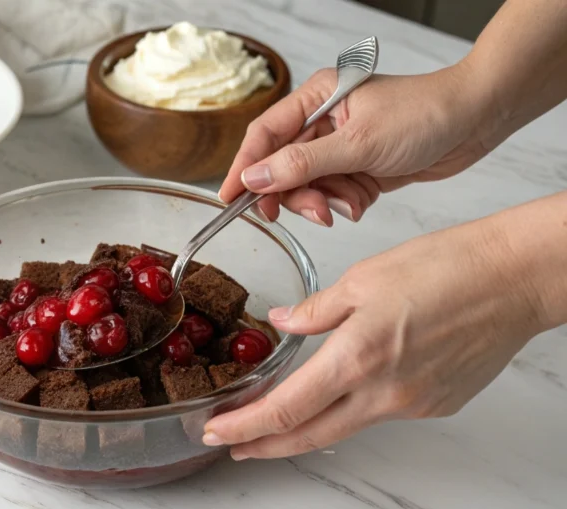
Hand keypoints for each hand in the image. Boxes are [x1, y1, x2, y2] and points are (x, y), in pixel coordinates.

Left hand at [201, 216, 551, 458]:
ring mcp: (412, 405)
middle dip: (263, 446)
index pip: (285, 409)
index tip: (215, 432)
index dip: (244, 427)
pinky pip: (382, 412)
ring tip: (278, 420)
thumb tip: (282, 323)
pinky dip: (354, 406)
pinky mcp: (436, 405)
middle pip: (308, 435)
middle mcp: (384, 393)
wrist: (514, 279)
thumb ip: (316, 310)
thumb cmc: (446, 267)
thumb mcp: (363, 278)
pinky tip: (347, 389)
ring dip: (306, 427)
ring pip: (345, 426)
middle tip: (233, 446)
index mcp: (356, 357)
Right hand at [218, 62, 503, 225]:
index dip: (244, 168)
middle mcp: (322, 122)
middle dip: (296, 194)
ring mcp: (340, 146)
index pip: (264, 136)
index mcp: (315, 99)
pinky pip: (334, 194)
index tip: (229, 199)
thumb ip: (303, 164)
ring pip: (309, 186)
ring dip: (325, 201)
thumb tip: (256, 179)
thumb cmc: (425, 114)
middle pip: (284, 168)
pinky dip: (346, 203)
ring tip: (349, 204)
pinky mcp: (358, 168)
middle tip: (313, 212)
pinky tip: (363, 201)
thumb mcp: (358, 144)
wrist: (476, 120)